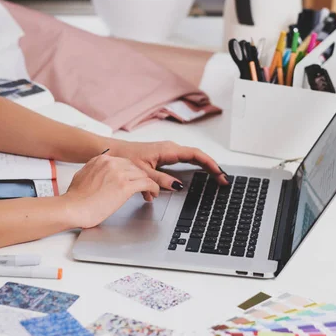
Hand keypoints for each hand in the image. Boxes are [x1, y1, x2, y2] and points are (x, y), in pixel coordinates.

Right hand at [63, 154, 159, 228]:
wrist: (72, 208)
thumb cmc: (75, 198)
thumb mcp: (83, 175)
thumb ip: (95, 171)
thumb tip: (100, 175)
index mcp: (101, 159)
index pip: (124, 162)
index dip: (131, 172)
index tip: (134, 178)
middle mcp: (111, 163)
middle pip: (135, 167)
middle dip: (140, 177)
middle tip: (143, 186)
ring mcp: (119, 174)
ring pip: (143, 174)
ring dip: (148, 183)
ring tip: (150, 192)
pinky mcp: (125, 186)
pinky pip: (147, 183)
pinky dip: (154, 188)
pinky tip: (153, 193)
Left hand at [109, 140, 228, 191]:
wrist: (111, 152)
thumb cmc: (124, 157)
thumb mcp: (142, 172)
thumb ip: (160, 180)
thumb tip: (178, 186)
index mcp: (168, 150)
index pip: (196, 155)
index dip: (210, 164)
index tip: (220, 174)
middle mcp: (170, 149)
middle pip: (198, 157)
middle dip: (212, 167)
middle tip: (223, 180)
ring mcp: (168, 152)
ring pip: (191, 158)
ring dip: (204, 167)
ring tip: (216, 177)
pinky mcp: (164, 156)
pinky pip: (183, 161)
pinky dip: (193, 168)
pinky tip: (200, 175)